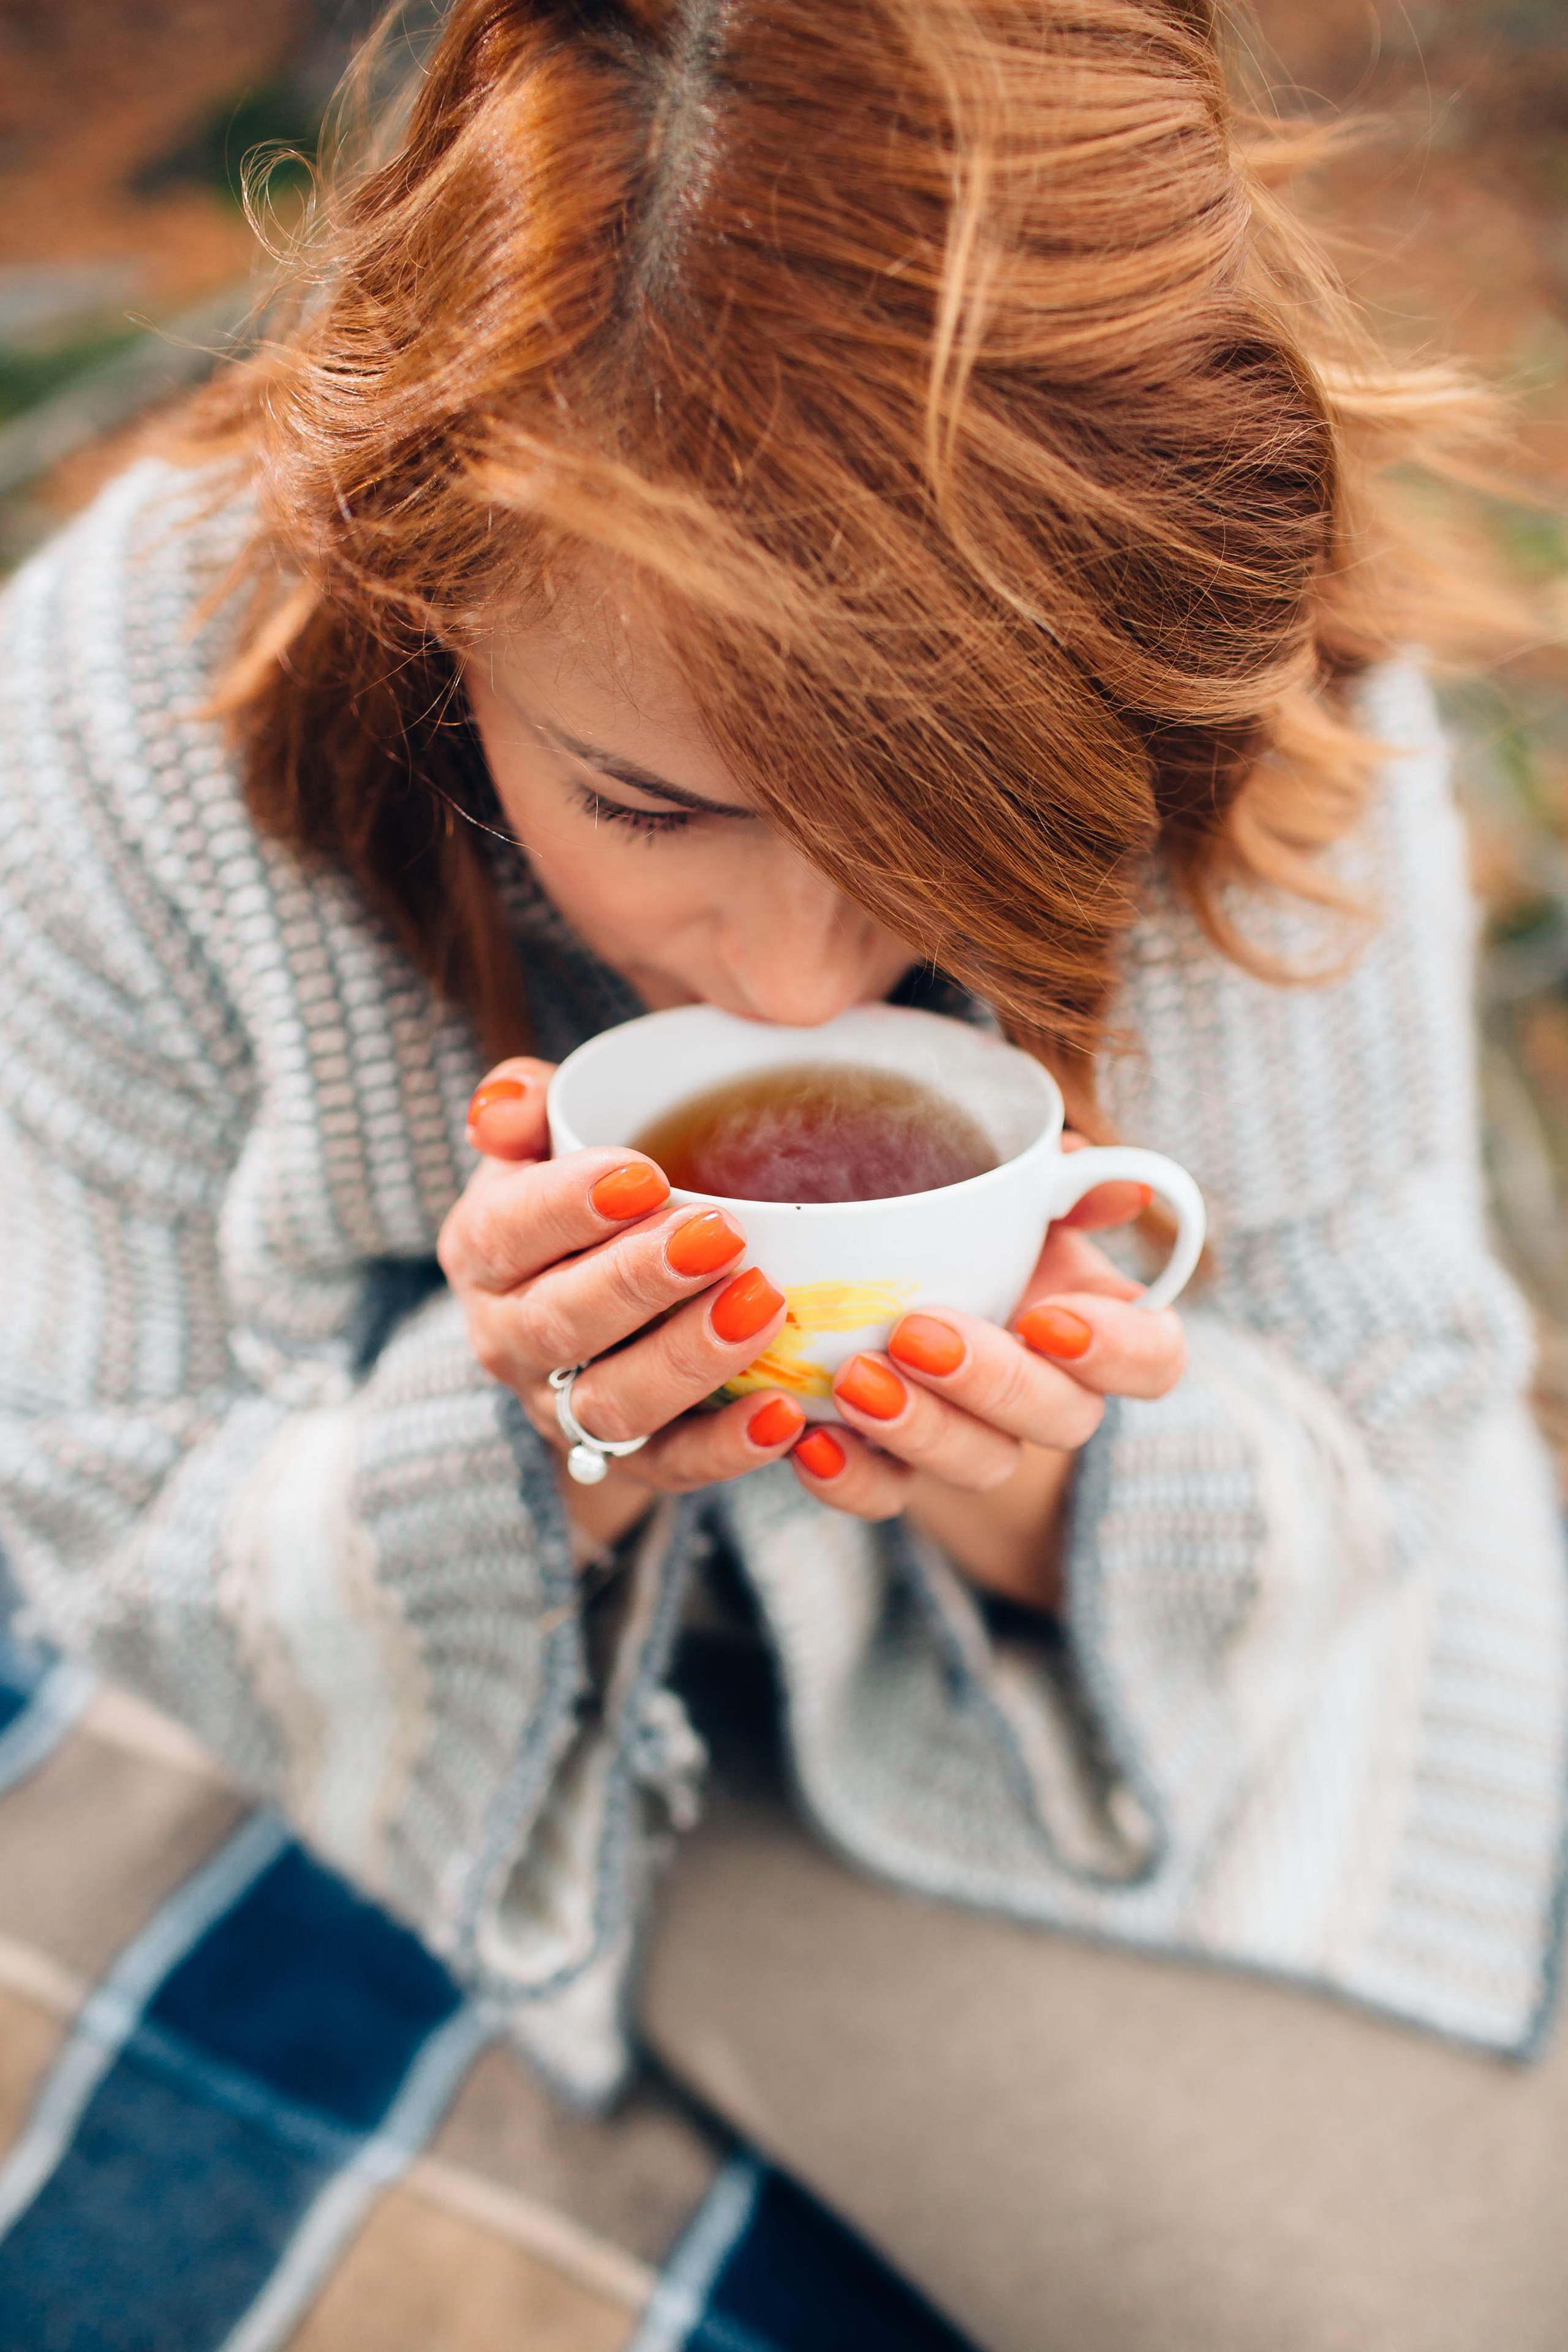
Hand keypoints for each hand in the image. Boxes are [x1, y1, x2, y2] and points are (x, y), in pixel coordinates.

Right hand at [439, 1060, 811, 1548]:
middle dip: (640, 1281)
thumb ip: (526, 1108)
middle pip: (560, 1324)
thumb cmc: (579, 1199)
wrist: (586, 1302)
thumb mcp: (543, 1142)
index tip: (645, 1175)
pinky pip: (674, 1467)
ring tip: (762, 1306)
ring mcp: (562, 1410)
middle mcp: (509, 1339)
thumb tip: (505, 1106)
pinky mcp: (629, 1460)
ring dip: (689, 1359)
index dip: (569, 1206)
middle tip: (719, 1236)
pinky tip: (786, 1413)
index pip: (507, 1233)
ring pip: (613, 1404)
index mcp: (482, 1252)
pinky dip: (729, 1448)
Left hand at [794, 1141, 1187, 1609]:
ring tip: (852, 1380)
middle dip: (994, 1382)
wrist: (871, 1270)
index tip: (1045, 1318)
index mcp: (1095, 1322)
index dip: (1118, 1352)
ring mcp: (977, 1441)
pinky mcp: (900, 1473)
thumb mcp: (1004, 1192)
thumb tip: (1109, 1174)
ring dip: (921, 1429)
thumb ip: (1058, 1181)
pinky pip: (886, 1498)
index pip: (1154, 1360)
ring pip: (980, 1465)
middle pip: (1063, 1421)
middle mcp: (1048, 1395)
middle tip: (917, 1334)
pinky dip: (849, 1479)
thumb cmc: (959, 1219)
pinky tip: (811, 1442)